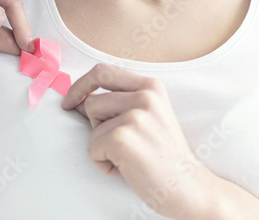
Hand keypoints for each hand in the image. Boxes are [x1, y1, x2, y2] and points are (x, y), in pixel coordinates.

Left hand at [61, 63, 212, 218]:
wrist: (187, 186)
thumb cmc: (163, 154)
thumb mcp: (149, 116)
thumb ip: (119, 102)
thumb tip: (79, 100)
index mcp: (151, 86)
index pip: (103, 72)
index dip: (81, 85)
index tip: (71, 101)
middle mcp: (144, 96)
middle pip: (92, 102)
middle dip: (96, 125)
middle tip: (120, 143)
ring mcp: (134, 116)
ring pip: (91, 126)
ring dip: (102, 146)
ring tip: (128, 156)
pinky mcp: (122, 138)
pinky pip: (92, 148)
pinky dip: (103, 163)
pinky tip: (127, 168)